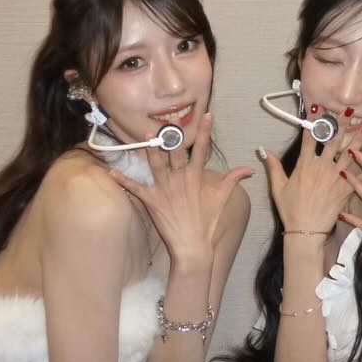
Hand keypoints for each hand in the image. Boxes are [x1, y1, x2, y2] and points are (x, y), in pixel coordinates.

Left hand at [108, 111, 251, 266]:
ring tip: (145, 135)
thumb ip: (233, 179)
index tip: (207, 115)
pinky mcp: (152, 200)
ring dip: (150, 149)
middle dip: (169, 135)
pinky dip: (123, 180)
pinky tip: (112, 171)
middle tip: (164, 121)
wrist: (193, 246)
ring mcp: (164, 188)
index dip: (205, 131)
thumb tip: (250, 168)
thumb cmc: (207, 223)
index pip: (202, 149)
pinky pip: (135, 187)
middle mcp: (179, 178)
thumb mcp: (222, 198)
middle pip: (174, 151)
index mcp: (196, 176)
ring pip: (155, 163)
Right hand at [255, 110, 361, 236]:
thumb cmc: (290, 210)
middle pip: (333, 140)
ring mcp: (335, 177)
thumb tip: (264, 151)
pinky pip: (361, 176)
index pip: (310, 137)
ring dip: (358, 139)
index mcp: (305, 164)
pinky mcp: (346, 189)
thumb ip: (274, 167)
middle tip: (350, 110)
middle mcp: (322, 167)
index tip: (318, 106)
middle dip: (342, 123)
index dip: (314, 121)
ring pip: (349, 153)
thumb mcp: (278, 188)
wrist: (306, 230)